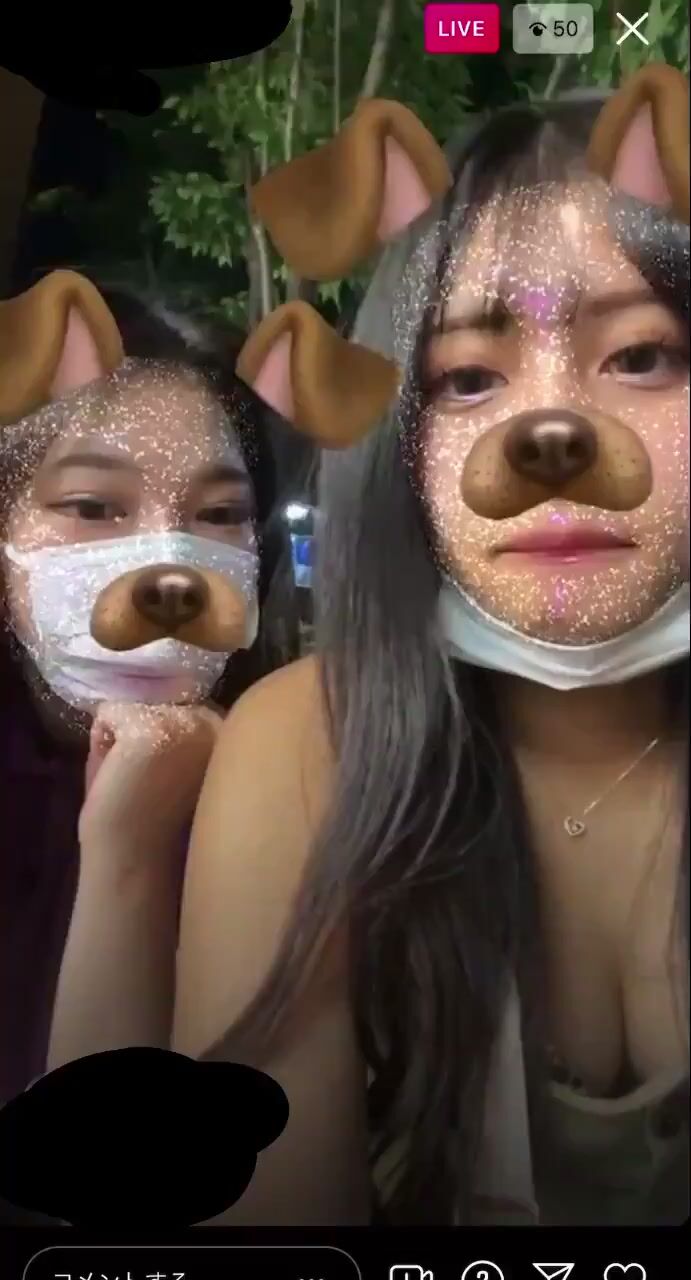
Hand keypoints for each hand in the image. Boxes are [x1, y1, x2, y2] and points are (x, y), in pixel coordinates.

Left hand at [79, 702, 221, 864]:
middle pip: (153, 701)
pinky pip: (108, 714)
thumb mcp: (173, 765)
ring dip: (119, 736)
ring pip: (131, 706)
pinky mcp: (151, 728)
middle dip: (138, 729)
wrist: (136, 859)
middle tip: (140, 776)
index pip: (176, 706)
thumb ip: (166, 729)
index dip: (156, 732)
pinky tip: (114, 775)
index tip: (158, 769)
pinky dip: (101, 743)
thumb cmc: (151, 821)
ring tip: (128, 778)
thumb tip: (137, 701)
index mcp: (225, 732)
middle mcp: (213, 720)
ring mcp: (184, 721)